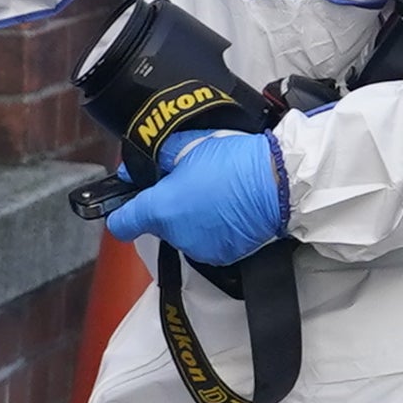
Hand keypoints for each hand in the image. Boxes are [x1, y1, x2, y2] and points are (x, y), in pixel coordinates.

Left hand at [113, 125, 286, 263]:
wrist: (280, 182)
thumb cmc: (237, 162)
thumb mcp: (188, 146)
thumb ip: (155, 156)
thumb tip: (135, 165)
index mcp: (162, 209)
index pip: (121, 224)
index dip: (122, 212)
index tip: (127, 204)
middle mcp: (177, 235)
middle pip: (157, 224)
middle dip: (167, 206)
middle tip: (188, 182)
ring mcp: (200, 248)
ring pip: (183, 233)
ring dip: (190, 218)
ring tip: (213, 193)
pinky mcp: (222, 256)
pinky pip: (206, 242)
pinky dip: (212, 229)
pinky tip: (227, 208)